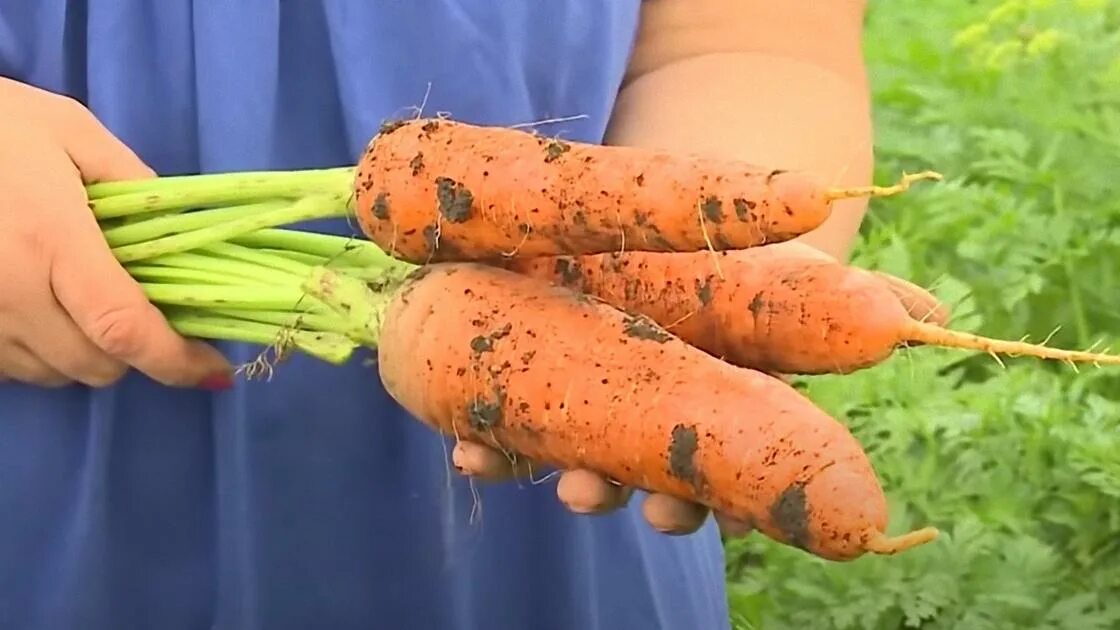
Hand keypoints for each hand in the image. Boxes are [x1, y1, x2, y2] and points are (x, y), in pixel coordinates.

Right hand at [0, 77, 232, 388]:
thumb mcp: (72, 132)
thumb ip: (133, 183)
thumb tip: (178, 228)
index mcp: (53, 242)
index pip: (124, 328)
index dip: (175, 360)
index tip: (216, 371)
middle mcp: (11, 293)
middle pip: (95, 365)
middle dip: (135, 353)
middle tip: (149, 317)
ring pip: (52, 373)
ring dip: (86, 355)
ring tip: (89, 307)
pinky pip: (9, 368)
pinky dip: (40, 354)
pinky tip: (43, 311)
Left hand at [449, 241, 949, 536]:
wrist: (635, 205)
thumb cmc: (715, 245)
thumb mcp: (765, 268)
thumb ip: (836, 293)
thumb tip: (933, 311)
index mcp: (702, 404)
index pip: (710, 470)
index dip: (708, 502)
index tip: (701, 516)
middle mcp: (642, 416)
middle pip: (635, 476)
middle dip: (629, 496)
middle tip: (614, 500)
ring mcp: (578, 403)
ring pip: (569, 459)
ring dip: (560, 478)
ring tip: (557, 481)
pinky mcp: (516, 382)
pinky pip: (499, 426)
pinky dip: (489, 447)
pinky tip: (473, 453)